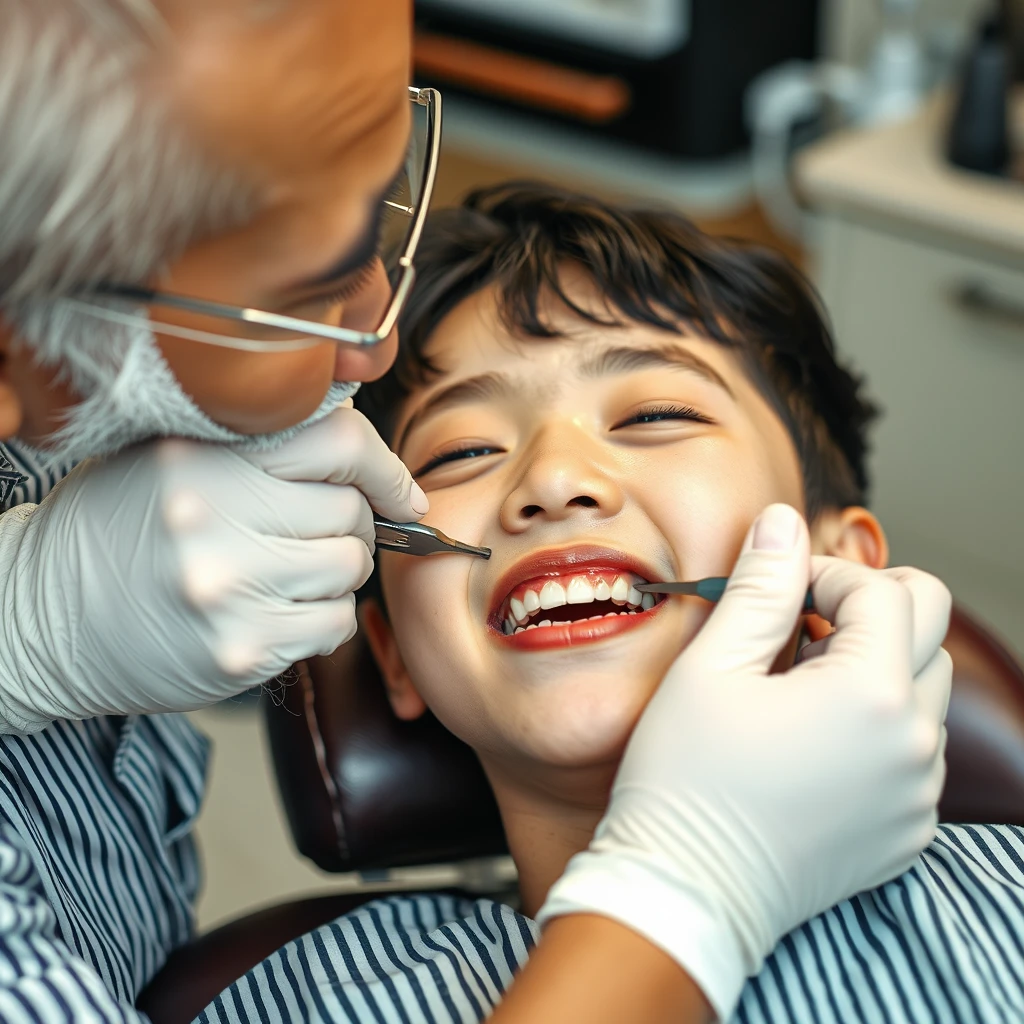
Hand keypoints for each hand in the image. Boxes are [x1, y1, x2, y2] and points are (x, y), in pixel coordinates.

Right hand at [0, 408, 426, 729]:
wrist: (44, 618)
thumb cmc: (117, 530)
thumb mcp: (169, 458)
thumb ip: (257, 445)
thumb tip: (361, 453)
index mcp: (202, 456)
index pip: (338, 439)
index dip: (383, 467)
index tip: (399, 493)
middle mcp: (215, 518)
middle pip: (351, 510)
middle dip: (348, 523)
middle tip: (308, 533)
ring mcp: (230, 588)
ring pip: (350, 567)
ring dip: (335, 571)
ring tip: (284, 572)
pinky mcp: (242, 650)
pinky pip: (335, 622)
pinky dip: (323, 617)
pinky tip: (278, 610)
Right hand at [539, 503, 950, 1020]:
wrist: (686, 893)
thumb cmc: (686, 779)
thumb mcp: (712, 667)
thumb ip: (760, 586)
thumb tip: (781, 520)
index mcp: (871, 695)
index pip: (883, 591)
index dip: (825, 573)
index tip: (774, 591)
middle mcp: (914, 744)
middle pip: (929, 628)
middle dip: (867, 606)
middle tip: (799, 622)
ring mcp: (916, 792)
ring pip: (926, 687)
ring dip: (875, 662)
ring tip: (800, 681)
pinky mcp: (905, 828)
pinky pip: (914, 748)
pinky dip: (876, 721)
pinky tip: (810, 736)